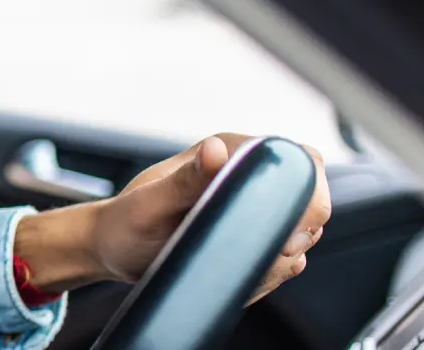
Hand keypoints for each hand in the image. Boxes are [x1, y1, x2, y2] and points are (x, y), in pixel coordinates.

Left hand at [16, 133, 331, 301]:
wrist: (112, 250)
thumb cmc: (124, 224)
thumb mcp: (150, 205)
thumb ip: (185, 179)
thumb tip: (216, 149)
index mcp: (229, 151)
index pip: (300, 161)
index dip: (308, 196)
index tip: (285, 231)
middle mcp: (245, 175)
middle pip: (311, 199)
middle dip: (298, 233)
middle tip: (260, 254)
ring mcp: (250, 206)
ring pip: (302, 231)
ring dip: (284, 256)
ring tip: (236, 264)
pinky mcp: (248, 233)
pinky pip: (283, 254)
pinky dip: (271, 270)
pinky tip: (238, 274)